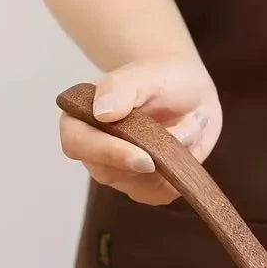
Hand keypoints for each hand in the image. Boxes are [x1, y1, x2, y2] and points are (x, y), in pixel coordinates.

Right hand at [59, 55, 221, 204]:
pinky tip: (188, 146)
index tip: (144, 158)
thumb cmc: (161, 78)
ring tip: (188, 124)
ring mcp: (119, 173)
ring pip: (140, 186)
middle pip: (108, 173)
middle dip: (147, 160)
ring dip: (171, 159)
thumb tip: (101, 112)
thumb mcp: (144, 73)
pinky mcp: (145, 187)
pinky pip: (161, 194)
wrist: (188, 93)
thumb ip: (120, 88)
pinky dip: (181, 172)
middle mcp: (94, 151)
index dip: (108, 153)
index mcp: (80, 118)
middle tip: (179, 139)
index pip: (77, 143)